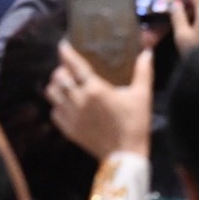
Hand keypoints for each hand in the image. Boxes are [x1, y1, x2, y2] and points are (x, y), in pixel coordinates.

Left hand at [48, 41, 151, 160]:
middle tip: (69, 67)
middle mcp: (79, 100)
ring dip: (56, 86)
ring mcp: (71, 116)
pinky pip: (54, 112)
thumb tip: (147, 52)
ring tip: (65, 84)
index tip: (63, 44)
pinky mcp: (68, 130)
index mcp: (95, 89)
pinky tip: (66, 103)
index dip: (65, 52)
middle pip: (58, 77)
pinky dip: (57, 104)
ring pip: (51, 94)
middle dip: (61, 69)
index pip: (74, 65)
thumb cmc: (135, 123)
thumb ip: (143, 71)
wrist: (125, 155)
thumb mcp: (142, 95)